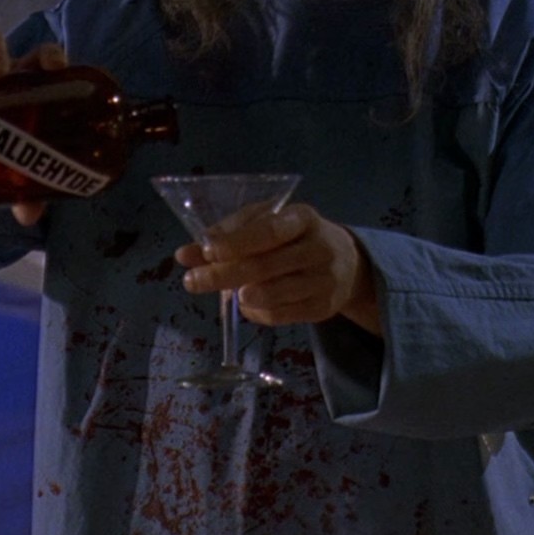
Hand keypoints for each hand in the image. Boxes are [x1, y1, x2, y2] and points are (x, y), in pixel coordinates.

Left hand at [177, 204, 379, 333]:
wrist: (348, 264)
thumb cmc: (294, 238)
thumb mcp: (268, 223)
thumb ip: (228, 235)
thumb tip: (185, 254)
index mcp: (303, 218)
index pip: (268, 231)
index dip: (236, 242)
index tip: (206, 251)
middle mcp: (318, 247)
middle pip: (266, 266)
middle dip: (224, 275)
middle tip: (192, 282)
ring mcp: (324, 280)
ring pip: (274, 294)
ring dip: (241, 297)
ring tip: (225, 295)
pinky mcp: (323, 308)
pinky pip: (280, 315)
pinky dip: (256, 313)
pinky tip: (245, 305)